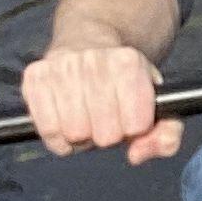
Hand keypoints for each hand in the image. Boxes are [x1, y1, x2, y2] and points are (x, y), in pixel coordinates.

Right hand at [19, 39, 183, 162]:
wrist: (89, 44)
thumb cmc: (126, 84)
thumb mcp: (158, 103)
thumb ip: (166, 135)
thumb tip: (136, 156)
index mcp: (128, 62)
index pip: (136, 126)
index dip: (134, 129)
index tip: (130, 115)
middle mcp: (94, 59)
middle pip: (104, 134)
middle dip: (107, 135)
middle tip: (105, 119)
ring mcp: (61, 66)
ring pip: (74, 134)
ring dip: (82, 137)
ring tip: (86, 118)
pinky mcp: (35, 76)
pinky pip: (48, 130)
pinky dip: (58, 138)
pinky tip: (66, 122)